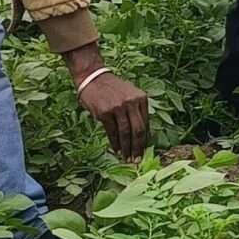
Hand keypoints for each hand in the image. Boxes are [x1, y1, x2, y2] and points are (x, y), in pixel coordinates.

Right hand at [62, 44, 149, 158]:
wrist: (93, 77)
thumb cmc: (112, 89)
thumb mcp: (130, 95)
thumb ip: (136, 111)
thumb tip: (141, 136)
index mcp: (141, 98)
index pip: (146, 124)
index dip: (145, 140)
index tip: (144, 151)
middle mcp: (131, 102)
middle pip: (138, 130)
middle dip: (138, 147)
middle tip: (137, 160)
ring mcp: (118, 107)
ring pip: (125, 133)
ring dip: (126, 148)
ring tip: (126, 159)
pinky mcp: (105, 112)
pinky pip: (112, 132)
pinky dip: (115, 143)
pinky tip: (116, 150)